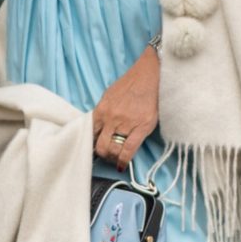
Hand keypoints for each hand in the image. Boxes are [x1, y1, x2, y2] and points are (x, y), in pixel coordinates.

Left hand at [92, 45, 159, 172]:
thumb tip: (98, 128)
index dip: (90, 143)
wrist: (150, 75)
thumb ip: (103, 112)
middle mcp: (111, 118)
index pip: (90, 133)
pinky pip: (129, 150)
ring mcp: (126, 124)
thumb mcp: (109, 96)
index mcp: (101, 110)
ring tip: (115, 159)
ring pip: (113, 150)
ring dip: (112, 158)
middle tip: (105, 157)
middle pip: (100, 145)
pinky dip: (123, 160)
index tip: (92, 148)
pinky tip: (122, 165)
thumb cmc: (130, 84)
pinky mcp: (141, 128)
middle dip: (101, 154)